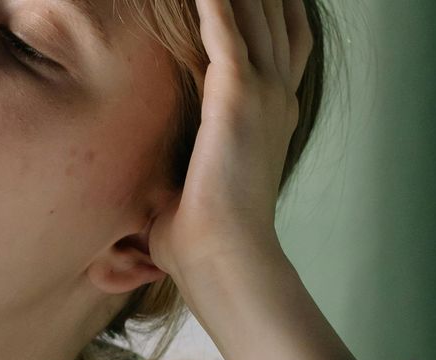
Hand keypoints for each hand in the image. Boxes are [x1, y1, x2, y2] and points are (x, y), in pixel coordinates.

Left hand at [148, 0, 313, 275]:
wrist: (223, 257)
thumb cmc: (201, 237)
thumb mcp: (195, 183)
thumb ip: (184, 158)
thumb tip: (151, 174)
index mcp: (274, 114)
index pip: (284, 39)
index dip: (275, 6)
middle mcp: (278, 96)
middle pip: (278, 14)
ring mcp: (264, 94)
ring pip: (257, 12)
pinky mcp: (240, 96)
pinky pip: (226, 28)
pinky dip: (214, 0)